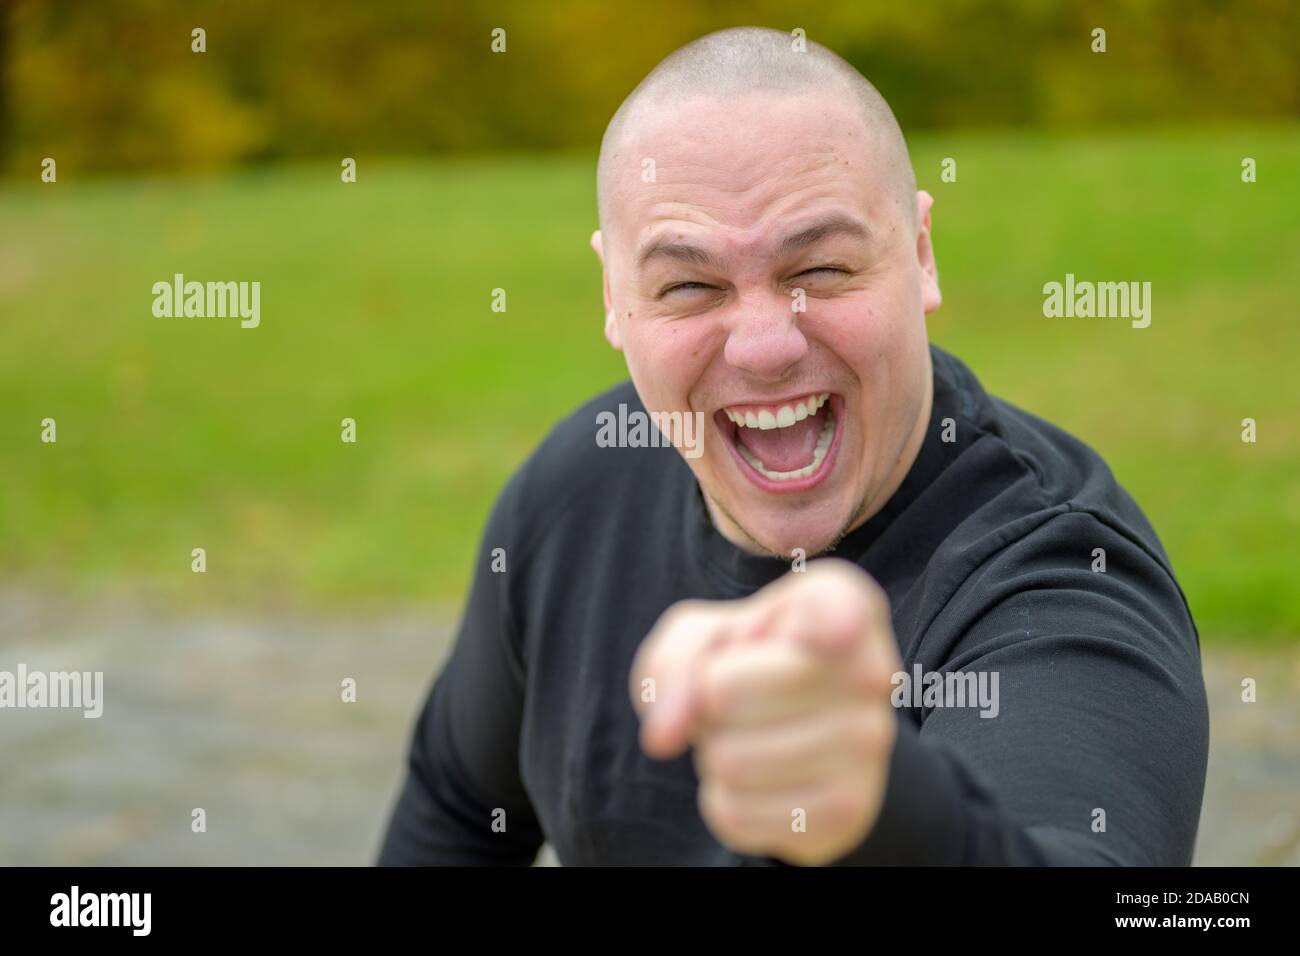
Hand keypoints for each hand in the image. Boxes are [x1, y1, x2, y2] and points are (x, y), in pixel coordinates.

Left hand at [629, 559, 900, 864]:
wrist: (798, 731)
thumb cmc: (746, 664)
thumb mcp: (703, 637)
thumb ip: (676, 664)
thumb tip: (663, 737)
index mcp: (842, 602)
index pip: (837, 611)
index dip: (828, 624)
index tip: (826, 632)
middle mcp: (870, 672)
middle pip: (725, 692)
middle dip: (706, 701)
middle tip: (735, 697)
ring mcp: (867, 746)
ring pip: (729, 760)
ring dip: (714, 754)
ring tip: (748, 735)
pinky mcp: (849, 811)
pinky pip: (736, 813)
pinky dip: (725, 800)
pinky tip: (759, 779)